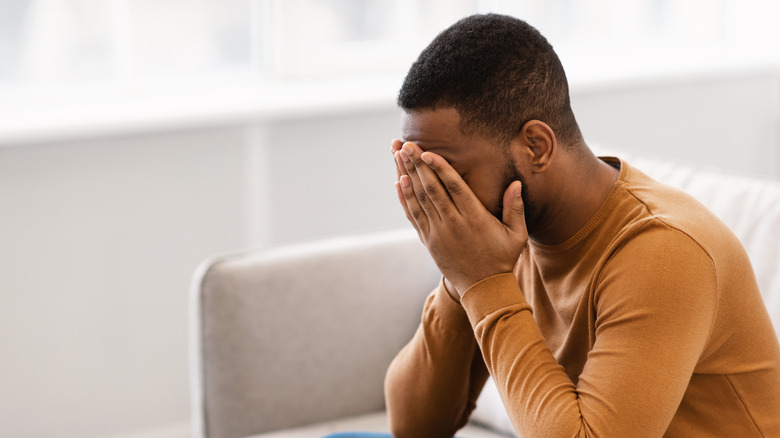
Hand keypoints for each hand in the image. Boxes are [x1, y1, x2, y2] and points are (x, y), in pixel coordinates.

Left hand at [391, 140, 527, 295]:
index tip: (426, 152)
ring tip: (397, 154)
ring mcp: (438, 233)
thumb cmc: (502, 258)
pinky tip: (398, 181)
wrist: (483, 289)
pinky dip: (404, 198)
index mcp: (475, 218)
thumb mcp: (516, 235)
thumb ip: (515, 208)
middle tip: (405, 144)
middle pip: (431, 189)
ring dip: (407, 175)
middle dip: (416, 165)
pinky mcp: (429, 240)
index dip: (439, 168)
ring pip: (419, 200)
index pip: (454, 188)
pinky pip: (413, 216)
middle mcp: (453, 224)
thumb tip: (516, 183)